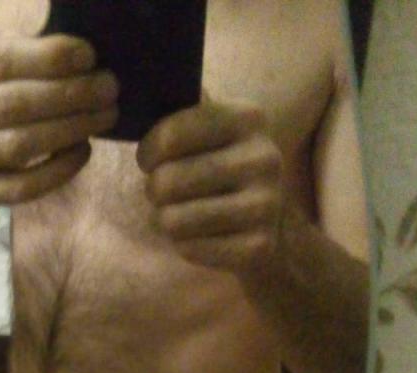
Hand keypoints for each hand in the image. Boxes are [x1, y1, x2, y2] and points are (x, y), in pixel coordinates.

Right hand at [0, 34, 118, 204]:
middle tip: (108, 88)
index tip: (89, 56)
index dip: (48, 58)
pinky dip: (60, 170)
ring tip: (105, 115)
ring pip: (19, 146)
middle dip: (68, 94)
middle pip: (12, 104)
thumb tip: (79, 57)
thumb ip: (20, 54)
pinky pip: (25, 186)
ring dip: (70, 129)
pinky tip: (84, 150)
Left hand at [136, 96, 285, 274]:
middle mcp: (264, 158)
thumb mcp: (214, 128)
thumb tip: (143, 80)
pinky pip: (189, 248)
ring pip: (173, 220)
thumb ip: (185, 107)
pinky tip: (199, 235)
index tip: (150, 158)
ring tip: (178, 213)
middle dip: (154, 190)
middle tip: (163, 191)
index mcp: (248, 119)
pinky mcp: (258, 246)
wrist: (272, 223)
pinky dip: (184, 244)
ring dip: (165, 219)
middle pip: (167, 183)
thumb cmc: (225, 167)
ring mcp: (265, 205)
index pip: (171, 135)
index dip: (148, 151)